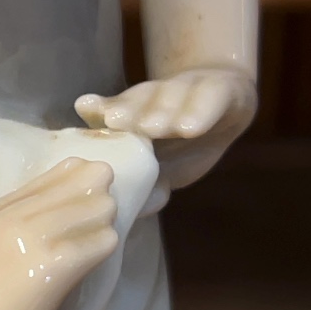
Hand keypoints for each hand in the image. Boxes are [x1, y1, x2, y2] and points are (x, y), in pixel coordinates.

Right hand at [0, 157, 119, 309]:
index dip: (70, 175)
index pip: (43, 180)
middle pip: (75, 184)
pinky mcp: (54, 266)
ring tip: (100, 230)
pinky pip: (97, 242)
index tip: (85, 176)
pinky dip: (103, 243)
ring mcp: (35, 239)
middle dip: (93, 192)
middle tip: (101, 206)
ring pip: (94, 208)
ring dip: (101, 218)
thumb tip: (31, 222)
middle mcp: (15, 218)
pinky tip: (102, 247)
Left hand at [78, 66, 255, 191]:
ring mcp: (188, 91)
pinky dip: (200, 112)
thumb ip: (145, 186)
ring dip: (161, 112)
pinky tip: (190, 127)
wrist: (225, 106)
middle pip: (140, 101)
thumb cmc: (183, 143)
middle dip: (128, 112)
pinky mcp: (220, 91)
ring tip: (151, 127)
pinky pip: (211, 100)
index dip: (100, 108)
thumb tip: (123, 219)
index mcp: (135, 110)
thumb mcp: (163, 166)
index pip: (115, 108)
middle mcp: (157, 97)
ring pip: (173, 97)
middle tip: (114, 121)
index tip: (86, 107)